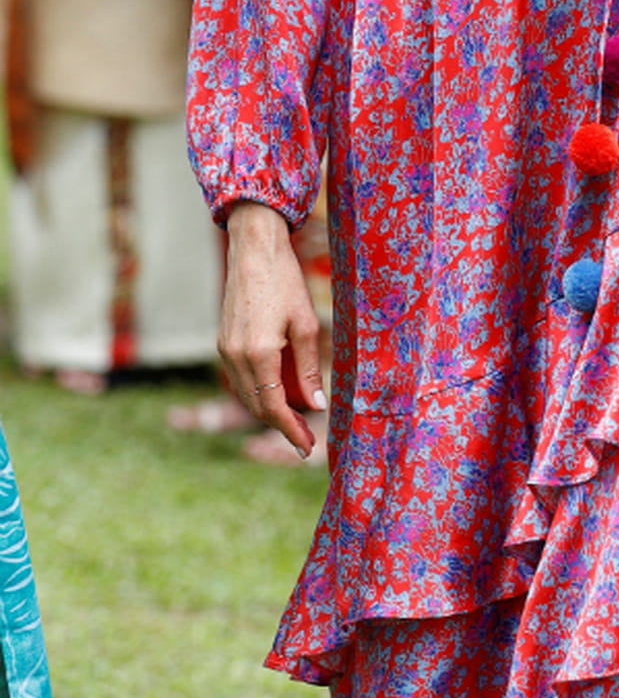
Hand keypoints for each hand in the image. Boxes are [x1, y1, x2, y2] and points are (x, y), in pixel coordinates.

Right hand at [220, 202, 324, 457]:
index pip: (273, 406)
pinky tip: (278, 392)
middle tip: (305, 440)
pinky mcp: (223, 342)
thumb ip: (308, 369)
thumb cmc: (284, 282)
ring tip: (295, 420)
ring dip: (269, 409)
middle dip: (281, 425)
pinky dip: (258, 391)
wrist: (253, 251)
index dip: (291, 430)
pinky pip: (241, 378)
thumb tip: (316, 404)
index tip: (306, 447)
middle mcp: (235, 356)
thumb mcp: (305, 326)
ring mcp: (225, 349)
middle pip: (257, 405)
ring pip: (246, 394)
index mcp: (258, 354)